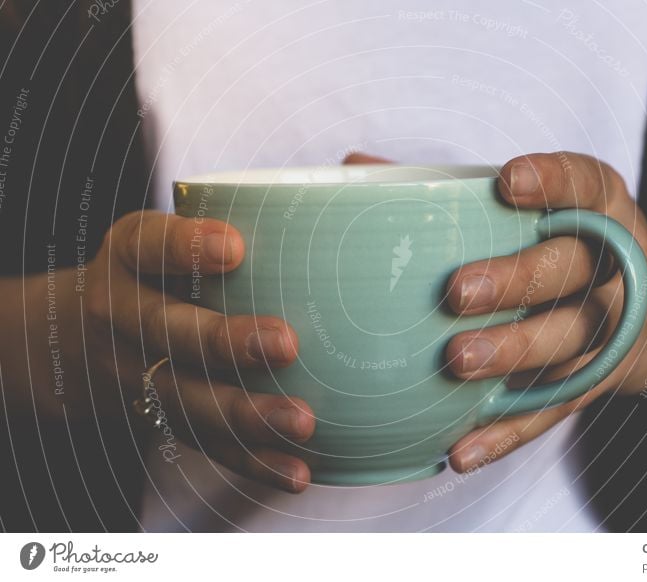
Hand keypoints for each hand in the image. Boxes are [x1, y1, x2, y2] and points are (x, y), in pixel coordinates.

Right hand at [82, 211, 313, 491]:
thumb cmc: (160, 267)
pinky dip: (253, 462)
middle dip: (226, 342)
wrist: (83, 332)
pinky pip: (207, 446)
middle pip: (170, 333)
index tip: (234, 246)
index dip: (186, 246)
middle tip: (285, 343)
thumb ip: (240, 209)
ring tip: (304, 421)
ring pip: (190, 400)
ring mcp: (139, 374)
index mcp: (130, 255)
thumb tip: (356, 169)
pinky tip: (297, 472)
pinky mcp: (164, 417)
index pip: (149, 244)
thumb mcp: (172, 228)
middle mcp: (126, 314)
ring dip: (248, 414)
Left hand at [444, 152, 646, 471]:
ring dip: (512, 353)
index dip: (552, 181)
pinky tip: (461, 449)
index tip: (508, 181)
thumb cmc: (566, 245)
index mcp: (599, 208)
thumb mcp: (540, 207)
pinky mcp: (593, 384)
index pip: (584, 183)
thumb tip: (353, 169)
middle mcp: (612, 267)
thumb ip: (453, 190)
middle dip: (517, 281)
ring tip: (457, 360)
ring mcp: (608, 330)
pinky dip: (506, 433)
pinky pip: (551, 411)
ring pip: (565, 342)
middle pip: (571, 270)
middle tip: (458, 292)